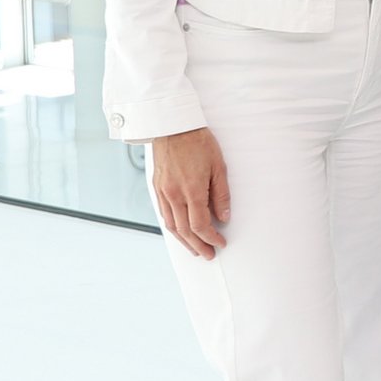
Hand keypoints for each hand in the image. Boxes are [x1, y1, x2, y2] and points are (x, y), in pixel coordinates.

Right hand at [150, 127, 229, 259]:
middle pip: (184, 231)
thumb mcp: (218, 166)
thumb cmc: (199, 143)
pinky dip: (173, 227)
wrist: (172, 126)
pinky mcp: (156, 187)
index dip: (210, 238)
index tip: (220, 243)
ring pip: (171, 226)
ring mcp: (162, 192)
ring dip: (184, 241)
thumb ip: (221, 194)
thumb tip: (223, 217)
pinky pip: (163, 214)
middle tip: (209, 254)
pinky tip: (180, 231)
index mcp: (191, 190)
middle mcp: (174, 195)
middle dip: (198, 246)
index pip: (200, 225)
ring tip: (195, 249)